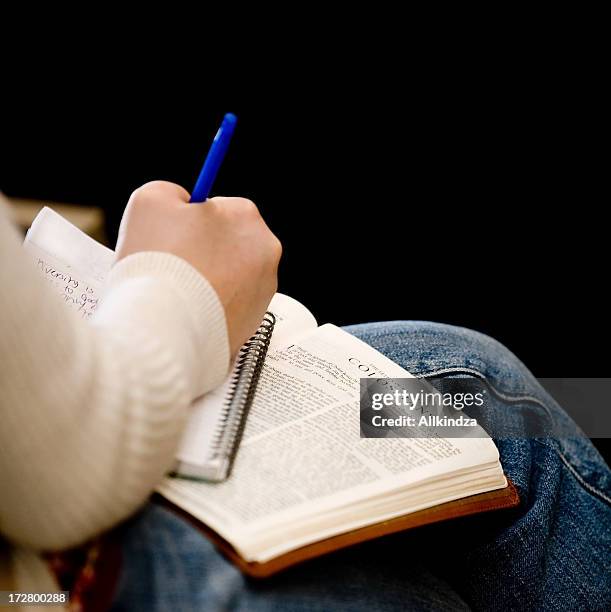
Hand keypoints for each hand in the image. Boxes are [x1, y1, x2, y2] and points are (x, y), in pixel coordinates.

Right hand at [115, 181, 281, 354]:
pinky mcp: (254, 323)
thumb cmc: (159, 263)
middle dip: (201, 251)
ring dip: (206, 280)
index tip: (172, 234)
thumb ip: (170, 193)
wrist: (165, 330)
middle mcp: (266, 253)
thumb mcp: (150, 199)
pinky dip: (210, 306)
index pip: (217, 208)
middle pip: (227, 243)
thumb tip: (181, 204)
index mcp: (246, 216)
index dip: (187, 221)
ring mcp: (263, 291)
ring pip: (228, 276)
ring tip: (175, 290)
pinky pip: (228, 306)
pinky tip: (186, 310)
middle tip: (170, 263)